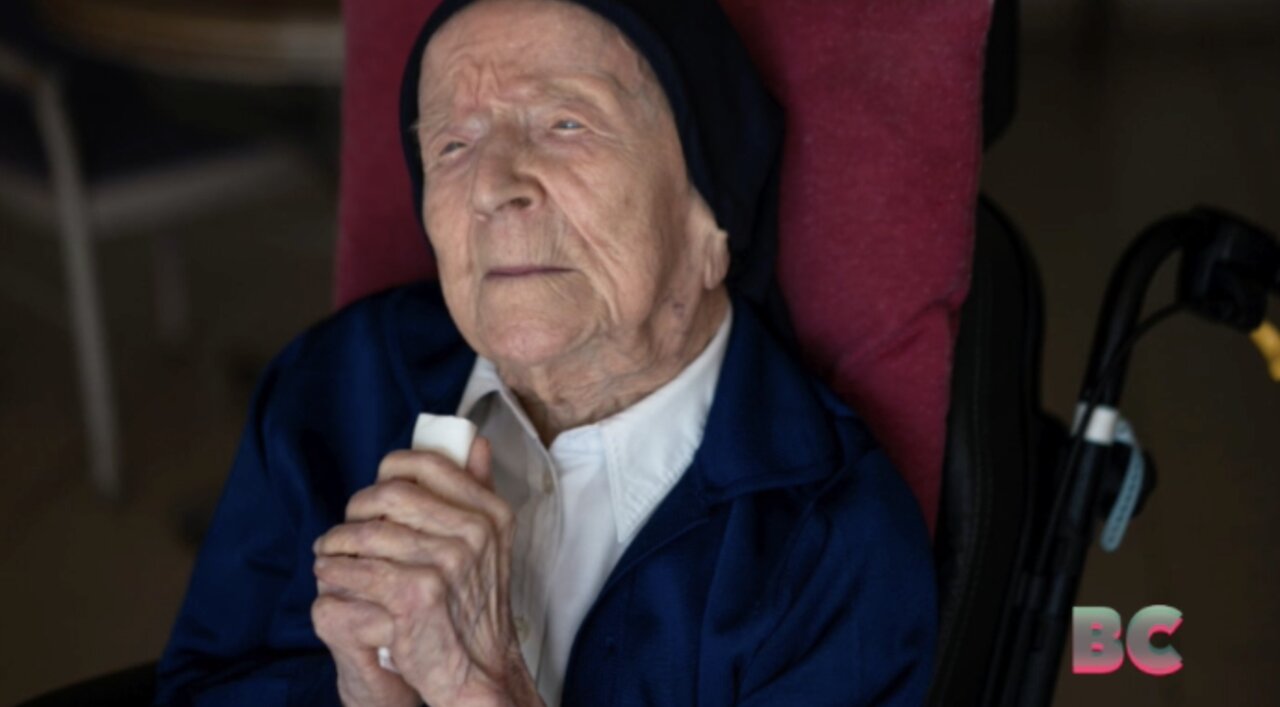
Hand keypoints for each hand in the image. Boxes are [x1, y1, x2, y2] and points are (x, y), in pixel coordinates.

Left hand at [313, 439, 543, 706]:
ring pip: (367, 532)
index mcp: (491, 512)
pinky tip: (330, 574)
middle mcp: (474, 532)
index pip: (428, 464)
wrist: (477, 669)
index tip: (375, 489)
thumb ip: (480, 490)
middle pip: (391, 494)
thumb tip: (476, 442)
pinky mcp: (416, 593)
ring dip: (337, 542)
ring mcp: (447, 562)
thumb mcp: (491, 542)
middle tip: (345, 527)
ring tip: (329, 552)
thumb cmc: (475, 605)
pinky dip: (335, 569)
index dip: (391, 470)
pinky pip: (357, 568)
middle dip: (357, 508)